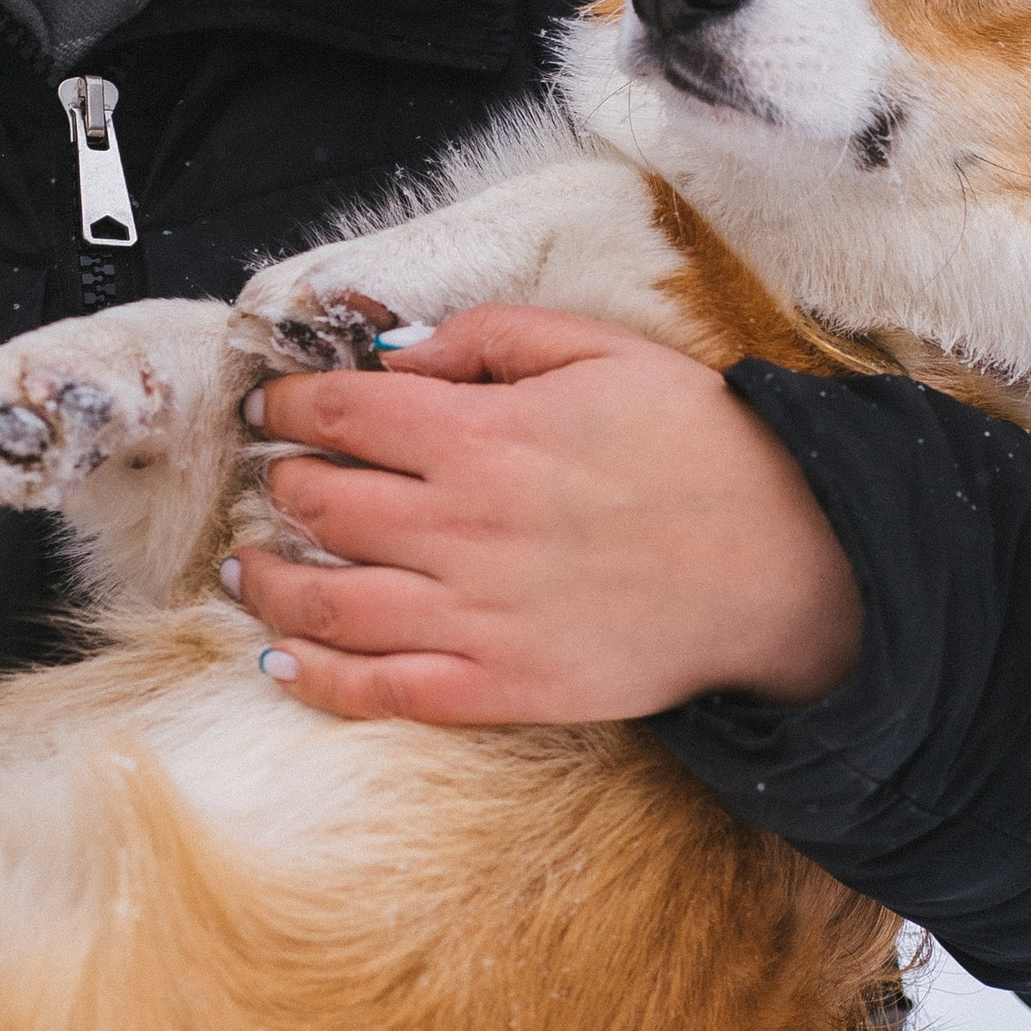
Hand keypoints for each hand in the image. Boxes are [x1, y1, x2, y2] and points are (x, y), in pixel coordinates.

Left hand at [231, 305, 862, 725]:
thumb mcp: (598, 349)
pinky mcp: (502, 687)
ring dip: (267, 581)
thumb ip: (487, 339)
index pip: (343, 414)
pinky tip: (281, 658)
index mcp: (481, 436)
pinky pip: (381, 690)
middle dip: (279, 484)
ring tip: (243, 568)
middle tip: (269, 478)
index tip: (272, 405)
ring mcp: (477, 615)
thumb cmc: (699, 445)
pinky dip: (316, 677)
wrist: (787, 560)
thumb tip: (395, 355)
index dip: (291, 404)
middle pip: (321, 503)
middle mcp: (462, 526)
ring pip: (328, 601)